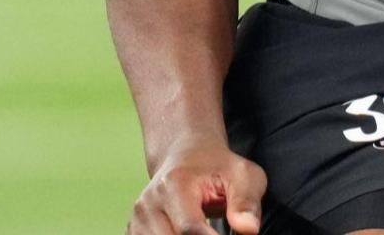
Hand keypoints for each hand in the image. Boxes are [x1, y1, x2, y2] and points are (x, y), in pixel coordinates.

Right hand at [127, 140, 266, 234]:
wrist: (186, 156)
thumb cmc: (217, 167)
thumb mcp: (243, 175)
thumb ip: (246, 202)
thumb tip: (248, 229)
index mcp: (174, 184)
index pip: (189, 228)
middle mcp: (149, 203)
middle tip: (219, 232)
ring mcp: (138, 219)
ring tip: (207, 229)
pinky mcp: (135, 230)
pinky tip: (188, 234)